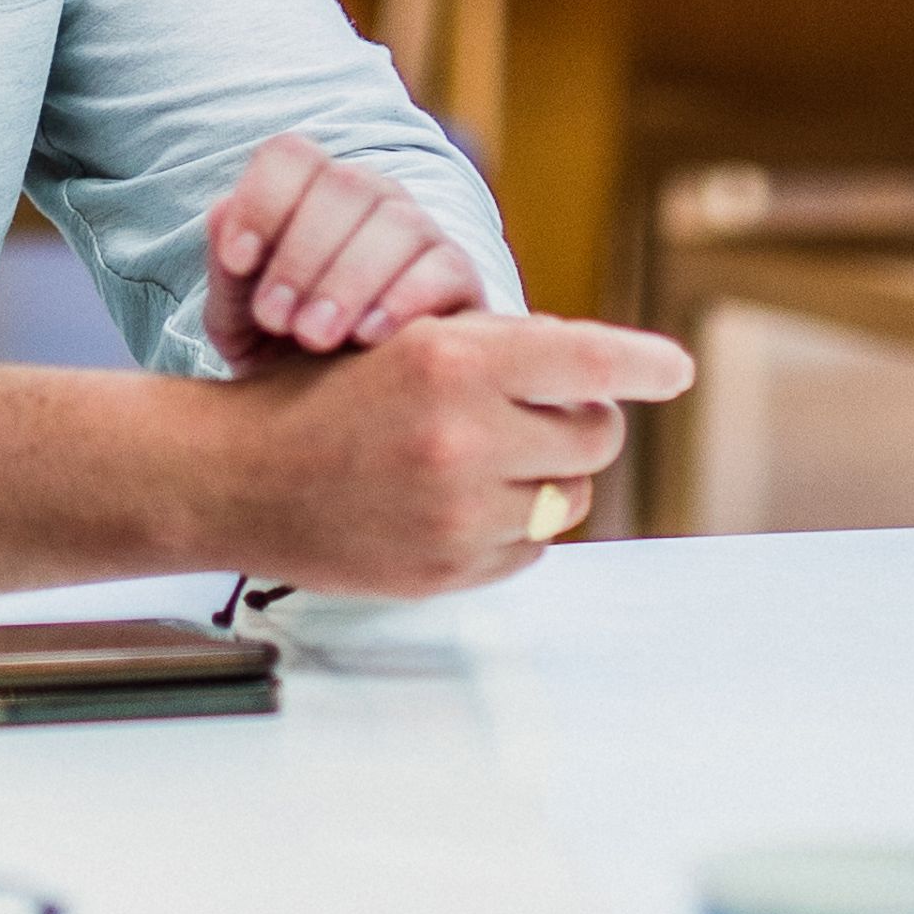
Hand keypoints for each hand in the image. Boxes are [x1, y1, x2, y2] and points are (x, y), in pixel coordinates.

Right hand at [204, 311, 693, 597]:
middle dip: (579, 420)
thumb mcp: (400, 343)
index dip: (643, 361)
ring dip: (547, 475)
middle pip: (594, 433)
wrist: (236, 477)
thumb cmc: (318, 393)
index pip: (585, 358)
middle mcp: (463, 436)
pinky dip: (513, 527)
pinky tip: (458, 503)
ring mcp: (459, 512)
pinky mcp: (451, 570)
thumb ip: (491, 351)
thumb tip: (588, 365)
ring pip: (568, 496)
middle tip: (537, 411)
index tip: (678, 367)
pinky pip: (531, 548)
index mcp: (449, 360)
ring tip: (486, 458)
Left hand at [206, 133, 483, 365]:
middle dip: (302, 255)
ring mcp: (419, 230)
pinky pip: (444, 267)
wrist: (340, 409)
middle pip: (343, 186)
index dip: (262, 201)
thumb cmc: (279, 348)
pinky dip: (405, 298)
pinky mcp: (458, 277)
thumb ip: (227, 273)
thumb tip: (223, 218)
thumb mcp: (238, 321)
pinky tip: (369, 338)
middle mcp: (368, 196)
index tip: (238, 263)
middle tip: (275, 319)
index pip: (290, 157)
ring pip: (396, 223)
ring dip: (349, 279)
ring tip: (313, 336)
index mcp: (308, 189)